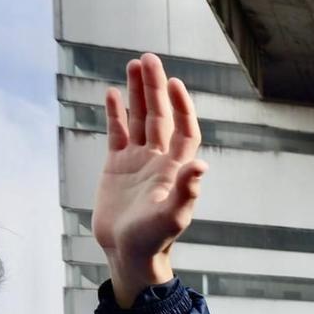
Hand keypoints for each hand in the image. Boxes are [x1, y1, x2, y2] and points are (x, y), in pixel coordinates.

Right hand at [94, 53, 206, 306]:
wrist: (129, 254)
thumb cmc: (154, 240)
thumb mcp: (172, 216)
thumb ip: (186, 191)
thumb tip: (202, 166)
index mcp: (176, 169)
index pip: (184, 129)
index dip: (182, 106)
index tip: (174, 82)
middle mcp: (160, 160)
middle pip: (160, 116)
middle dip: (155, 88)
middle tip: (149, 58)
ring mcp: (138, 161)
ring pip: (139, 119)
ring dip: (137, 94)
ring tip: (134, 64)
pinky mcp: (117, 167)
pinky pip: (117, 133)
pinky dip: (115, 114)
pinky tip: (112, 94)